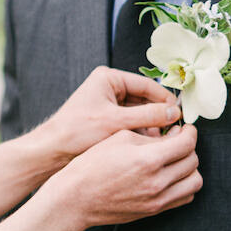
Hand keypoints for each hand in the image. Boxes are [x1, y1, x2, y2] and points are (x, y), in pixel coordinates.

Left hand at [39, 66, 180, 159]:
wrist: (51, 151)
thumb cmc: (76, 132)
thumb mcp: (116, 122)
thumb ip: (148, 116)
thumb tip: (175, 113)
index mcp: (108, 78)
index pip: (146, 85)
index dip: (165, 100)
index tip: (179, 114)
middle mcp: (109, 87)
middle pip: (144, 99)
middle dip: (157, 115)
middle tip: (173, 130)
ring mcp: (108, 103)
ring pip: (139, 112)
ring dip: (150, 125)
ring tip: (161, 140)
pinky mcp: (107, 119)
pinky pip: (131, 122)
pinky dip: (140, 132)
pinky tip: (148, 144)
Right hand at [47, 124, 200, 227]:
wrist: (75, 198)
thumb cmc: (92, 165)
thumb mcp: (120, 138)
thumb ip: (152, 136)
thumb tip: (175, 134)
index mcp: (148, 160)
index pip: (187, 143)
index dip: (190, 132)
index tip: (185, 128)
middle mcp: (157, 182)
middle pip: (193, 160)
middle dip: (189, 147)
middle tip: (178, 140)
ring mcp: (157, 199)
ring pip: (195, 181)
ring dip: (190, 168)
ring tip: (177, 159)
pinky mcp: (154, 210)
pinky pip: (185, 197)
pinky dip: (184, 185)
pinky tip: (172, 176)